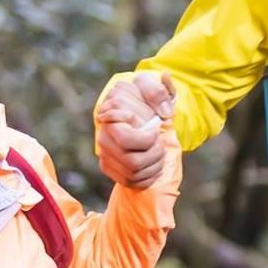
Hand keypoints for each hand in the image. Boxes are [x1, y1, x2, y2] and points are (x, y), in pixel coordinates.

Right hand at [96, 70, 175, 188]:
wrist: (139, 111)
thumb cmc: (144, 97)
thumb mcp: (150, 85)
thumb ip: (156, 91)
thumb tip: (163, 113)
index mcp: (109, 116)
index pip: (127, 140)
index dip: (147, 139)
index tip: (155, 130)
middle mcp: (103, 138)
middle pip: (133, 162)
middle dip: (155, 154)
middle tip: (159, 142)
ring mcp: (105, 155)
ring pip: (134, 174)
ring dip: (155, 165)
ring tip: (158, 151)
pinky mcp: (109, 168)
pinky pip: (130, 182)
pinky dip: (148, 176)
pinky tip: (154, 164)